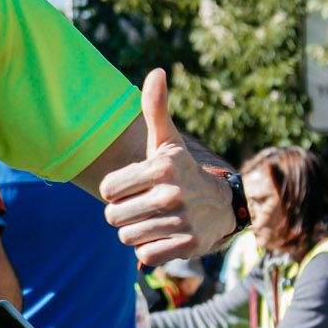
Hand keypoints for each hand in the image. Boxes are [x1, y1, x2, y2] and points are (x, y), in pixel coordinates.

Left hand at [99, 70, 235, 267]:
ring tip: (156, 220)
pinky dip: (150, 250)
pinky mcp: (187, 247)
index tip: (135, 186)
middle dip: (124, 214)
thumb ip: (155, 109)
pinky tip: (166, 236)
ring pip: (127, 237)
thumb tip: (157, 71)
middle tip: (145, 206)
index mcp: (161, 167)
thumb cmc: (180, 171)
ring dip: (137, 232)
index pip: (106, 191)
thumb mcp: (166, 141)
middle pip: (113, 217)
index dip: (115, 191)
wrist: (221, 206)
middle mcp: (171, 194)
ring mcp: (181, 222)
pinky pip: (145, 256)